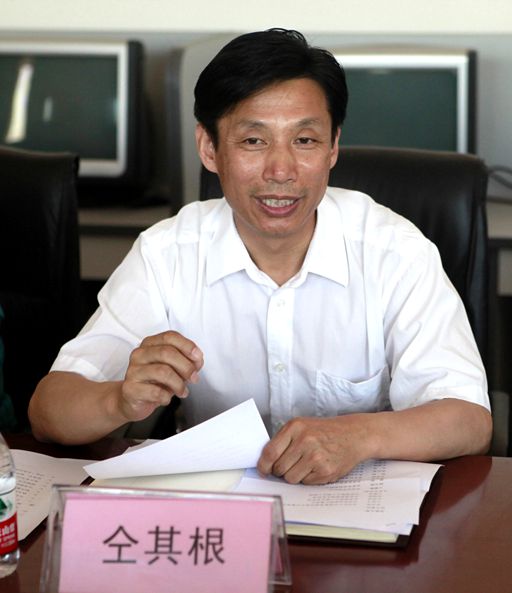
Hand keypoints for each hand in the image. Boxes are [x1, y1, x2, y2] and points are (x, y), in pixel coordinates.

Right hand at [119, 330, 203, 421]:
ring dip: (179, 384)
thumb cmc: (154, 382)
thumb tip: (197, 360)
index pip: (169, 337)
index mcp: (150, 344)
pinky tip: (166, 398)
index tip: (198, 357)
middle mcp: (140, 354)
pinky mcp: (130, 388)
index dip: (187, 346)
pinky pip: (155, 392)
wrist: (132, 400)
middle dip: (186, 367)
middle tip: (193, 378)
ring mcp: (133, 371)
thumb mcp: (173, 368)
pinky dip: (167, 397)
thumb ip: (187, 361)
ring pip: (163, 372)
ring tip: (182, 391)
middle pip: (167, 352)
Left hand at [257, 415, 371, 484]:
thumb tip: (265, 462)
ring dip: (295, 475)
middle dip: (281, 470)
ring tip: (305, 464)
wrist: (353, 435)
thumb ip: (283, 441)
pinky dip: (308, 478)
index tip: (263, 470)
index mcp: (295, 427)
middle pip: (279, 468)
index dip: (263, 465)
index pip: (270, 452)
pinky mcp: (325, 471)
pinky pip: (305, 483)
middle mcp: (304, 441)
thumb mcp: (301, 426)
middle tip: (292, 463)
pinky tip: (317, 467)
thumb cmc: (324, 431)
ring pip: (290, 478)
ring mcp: (315, 457)